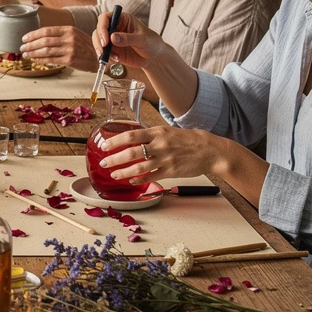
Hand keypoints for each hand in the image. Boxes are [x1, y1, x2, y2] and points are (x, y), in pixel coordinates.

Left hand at [20, 25, 97, 70]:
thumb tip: (40, 37)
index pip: (46, 30)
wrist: (100, 57)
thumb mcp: (75, 34)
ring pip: (45, 50)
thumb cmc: (86, 46)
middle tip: (22, 47)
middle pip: (44, 41)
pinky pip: (51, 60)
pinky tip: (34, 60)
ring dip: (32, 53)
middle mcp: (69, 38)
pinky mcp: (70, 60)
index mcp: (69, 29)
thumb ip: (60, 34)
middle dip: (30, 45)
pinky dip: (40, 60)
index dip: (33, 34)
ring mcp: (70, 49)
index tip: (24, 38)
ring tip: (25, 54)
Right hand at [92, 10, 169, 68]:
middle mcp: (114, 28)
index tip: (105, 39)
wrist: (154, 57)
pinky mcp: (112, 50)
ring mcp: (111, 39)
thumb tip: (113, 38)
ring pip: (98, 41)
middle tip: (104, 50)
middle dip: (99, 40)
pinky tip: (115, 59)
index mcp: (122, 19)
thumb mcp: (143, 39)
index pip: (105, 18)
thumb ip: (128, 38)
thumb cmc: (152, 42)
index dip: (102, 27)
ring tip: (110, 57)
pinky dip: (105, 56)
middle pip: (98, 30)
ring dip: (100, 50)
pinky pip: (103, 52)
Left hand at [95, 124, 219, 185]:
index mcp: (157, 132)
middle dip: (114, 159)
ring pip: (139, 168)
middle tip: (103, 163)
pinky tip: (130, 180)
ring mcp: (165, 159)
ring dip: (123, 172)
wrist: (208, 150)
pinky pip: (151, 177)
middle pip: (131, 153)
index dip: (114, 141)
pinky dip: (139, 179)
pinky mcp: (171, 171)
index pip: (130, 136)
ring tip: (114, 174)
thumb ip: (149, 135)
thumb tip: (130, 138)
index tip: (104, 146)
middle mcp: (159, 145)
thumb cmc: (186, 139)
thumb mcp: (166, 131)